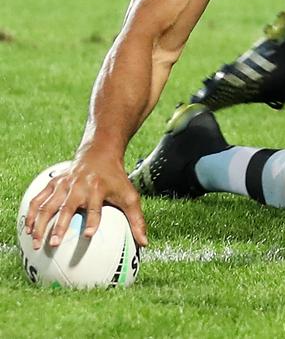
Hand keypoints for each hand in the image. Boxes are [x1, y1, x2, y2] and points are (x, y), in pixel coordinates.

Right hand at [25, 150, 147, 249]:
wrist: (99, 153)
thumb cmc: (116, 179)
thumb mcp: (129, 196)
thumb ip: (136, 220)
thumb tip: (145, 243)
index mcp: (98, 188)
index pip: (96, 207)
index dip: (93, 220)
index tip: (89, 235)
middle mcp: (80, 186)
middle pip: (68, 207)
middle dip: (60, 225)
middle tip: (53, 243)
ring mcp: (65, 184)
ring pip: (48, 204)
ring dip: (40, 222)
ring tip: (35, 241)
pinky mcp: (54, 183)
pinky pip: (39, 198)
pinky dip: (32, 212)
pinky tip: (27, 228)